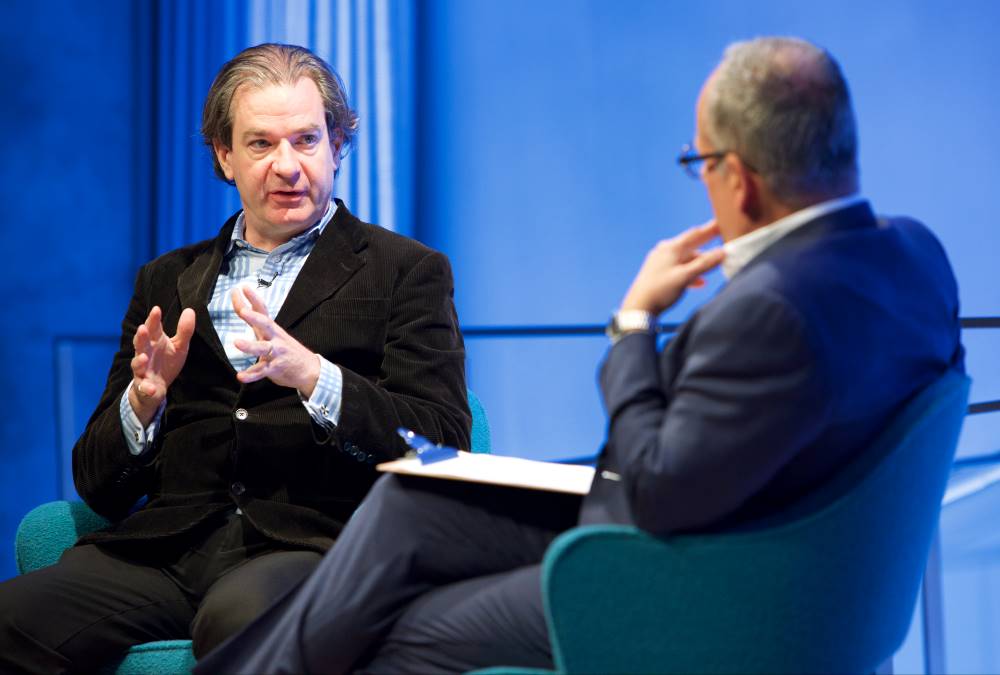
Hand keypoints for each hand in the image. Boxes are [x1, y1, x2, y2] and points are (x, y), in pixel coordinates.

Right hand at [128, 306, 195, 425]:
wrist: (156, 388)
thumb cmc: (167, 362)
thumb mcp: (179, 346)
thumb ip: (184, 330)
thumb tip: (190, 310)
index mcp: (154, 342)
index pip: (152, 328)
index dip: (153, 320)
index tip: (156, 309)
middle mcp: (145, 353)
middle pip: (140, 344)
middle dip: (140, 337)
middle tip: (142, 328)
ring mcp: (142, 370)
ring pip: (137, 364)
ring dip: (139, 361)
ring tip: (144, 357)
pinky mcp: (144, 386)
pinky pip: (143, 387)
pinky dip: (146, 387)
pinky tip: (150, 388)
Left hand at [231, 286, 321, 396]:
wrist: (310, 370)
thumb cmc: (287, 350)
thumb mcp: (273, 334)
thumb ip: (257, 323)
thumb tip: (242, 307)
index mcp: (272, 329)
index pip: (262, 310)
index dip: (252, 299)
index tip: (241, 287)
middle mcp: (275, 338)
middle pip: (265, 324)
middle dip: (254, 317)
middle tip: (243, 310)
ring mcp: (276, 353)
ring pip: (263, 348)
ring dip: (250, 345)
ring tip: (237, 342)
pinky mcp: (275, 368)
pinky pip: (262, 371)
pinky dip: (252, 375)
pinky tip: (241, 376)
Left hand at [620, 221, 724, 315]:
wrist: (638, 308)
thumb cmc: (661, 291)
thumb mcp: (685, 277)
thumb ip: (705, 264)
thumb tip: (723, 252)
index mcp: (671, 248)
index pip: (695, 234)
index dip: (710, 229)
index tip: (722, 222)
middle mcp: (665, 251)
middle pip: (691, 244)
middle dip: (707, 243)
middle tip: (721, 237)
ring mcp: (661, 262)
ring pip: (685, 258)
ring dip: (700, 261)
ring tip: (714, 264)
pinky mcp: (658, 273)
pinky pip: (679, 269)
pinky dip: (690, 272)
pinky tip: (699, 282)